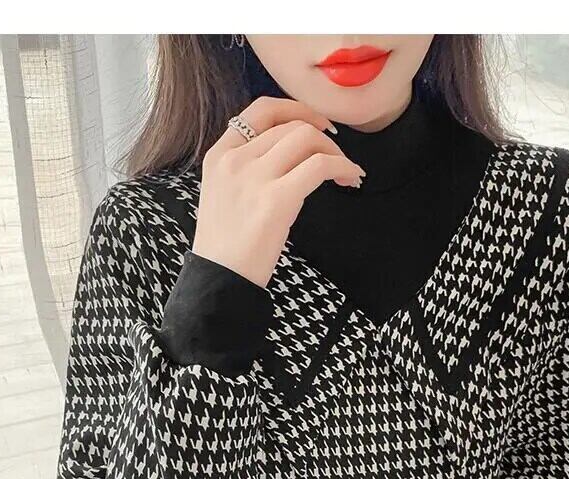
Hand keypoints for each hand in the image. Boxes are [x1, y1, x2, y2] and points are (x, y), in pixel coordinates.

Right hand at [193, 95, 365, 288]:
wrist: (220, 279)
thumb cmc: (226, 248)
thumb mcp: (223, 194)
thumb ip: (246, 169)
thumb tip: (288, 158)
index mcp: (219, 155)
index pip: (261, 110)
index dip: (295, 109)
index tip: (316, 124)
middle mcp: (235, 159)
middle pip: (291, 125)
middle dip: (322, 136)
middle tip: (336, 156)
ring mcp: (255, 177)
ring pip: (307, 138)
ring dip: (335, 152)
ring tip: (345, 172)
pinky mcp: (277, 199)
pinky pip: (319, 166)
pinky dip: (342, 166)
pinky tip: (350, 178)